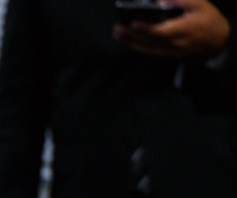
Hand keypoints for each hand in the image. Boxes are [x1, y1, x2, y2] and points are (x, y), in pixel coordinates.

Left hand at [113, 0, 230, 58]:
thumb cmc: (207, 18)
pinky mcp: (168, 55)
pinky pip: (150, 52)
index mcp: (183, 30)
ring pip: (148, 49)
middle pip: (149, 41)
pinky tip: (128, 41)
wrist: (217, 40)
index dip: (145, 28)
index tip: (132, 23)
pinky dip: (138, 47)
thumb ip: (179, 1)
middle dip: (131, 36)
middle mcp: (175, 44)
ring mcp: (171, 52)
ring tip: (118, 34)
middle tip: (117, 29)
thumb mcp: (199, 4)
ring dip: (131, 42)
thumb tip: (160, 0)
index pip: (160, 31)